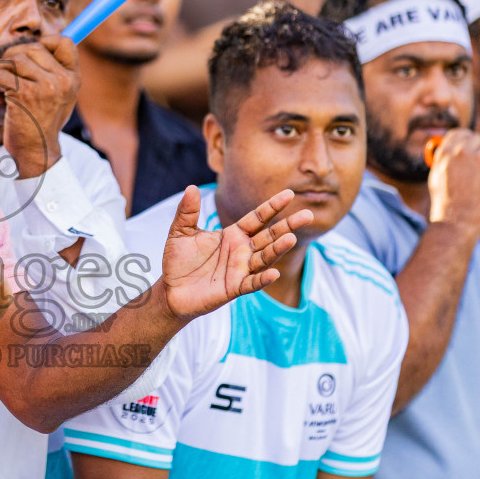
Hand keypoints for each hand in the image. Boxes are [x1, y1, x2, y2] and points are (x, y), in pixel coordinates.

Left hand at [0, 34, 78, 179]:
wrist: (35, 152)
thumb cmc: (42, 122)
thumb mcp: (59, 96)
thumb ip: (54, 72)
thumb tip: (39, 43)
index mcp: (73, 78)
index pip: (64, 42)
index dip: (43, 43)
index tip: (30, 60)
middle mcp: (63, 80)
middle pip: (32, 47)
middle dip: (13, 59)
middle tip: (8, 78)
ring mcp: (46, 86)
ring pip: (13, 58)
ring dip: (1, 73)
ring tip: (3, 91)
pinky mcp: (25, 93)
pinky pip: (2, 75)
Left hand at [159, 186, 311, 319]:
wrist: (171, 290)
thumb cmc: (178, 261)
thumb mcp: (180, 232)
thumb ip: (187, 212)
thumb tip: (191, 187)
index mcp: (233, 234)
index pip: (257, 218)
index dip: (272, 206)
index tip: (289, 194)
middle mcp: (242, 251)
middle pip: (269, 236)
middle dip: (287, 226)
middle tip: (308, 215)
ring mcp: (241, 270)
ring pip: (264, 257)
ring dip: (278, 249)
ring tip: (291, 238)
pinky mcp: (234, 288)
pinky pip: (252, 283)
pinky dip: (263, 279)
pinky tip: (274, 273)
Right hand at [426, 129, 479, 234]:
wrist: (457, 222)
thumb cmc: (446, 203)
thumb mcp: (436, 176)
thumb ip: (444, 159)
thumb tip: (450, 147)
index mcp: (445, 152)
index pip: (460, 133)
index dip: (468, 140)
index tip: (473, 149)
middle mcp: (461, 152)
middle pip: (479, 140)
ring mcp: (479, 159)